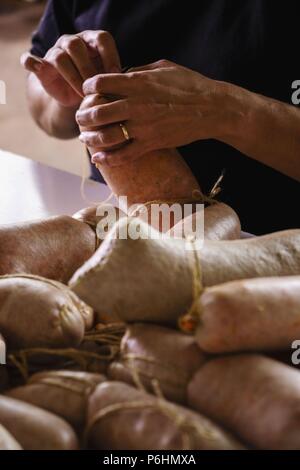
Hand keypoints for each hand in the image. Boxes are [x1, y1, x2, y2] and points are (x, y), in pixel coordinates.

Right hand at [21, 30, 120, 106]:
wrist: (74, 98)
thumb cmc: (96, 88)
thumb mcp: (108, 82)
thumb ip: (114, 78)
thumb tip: (122, 81)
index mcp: (92, 41)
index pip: (101, 38)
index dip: (110, 56)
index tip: (116, 76)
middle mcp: (72, 42)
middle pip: (76, 46)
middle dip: (88, 69)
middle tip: (96, 88)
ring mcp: (55, 52)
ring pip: (59, 57)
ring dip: (72, 77)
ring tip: (82, 93)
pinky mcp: (41, 67)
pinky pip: (30, 60)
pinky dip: (31, 62)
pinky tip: (38, 68)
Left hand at [76, 60, 230, 165]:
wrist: (212, 109)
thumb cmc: (190, 84)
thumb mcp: (163, 67)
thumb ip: (138, 71)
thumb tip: (121, 75)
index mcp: (137, 83)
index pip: (100, 83)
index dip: (88, 87)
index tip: (87, 91)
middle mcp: (136, 105)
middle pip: (97, 112)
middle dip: (83, 116)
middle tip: (80, 118)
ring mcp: (143, 127)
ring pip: (106, 136)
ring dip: (90, 138)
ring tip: (85, 137)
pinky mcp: (152, 144)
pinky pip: (124, 155)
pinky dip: (107, 159)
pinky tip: (97, 158)